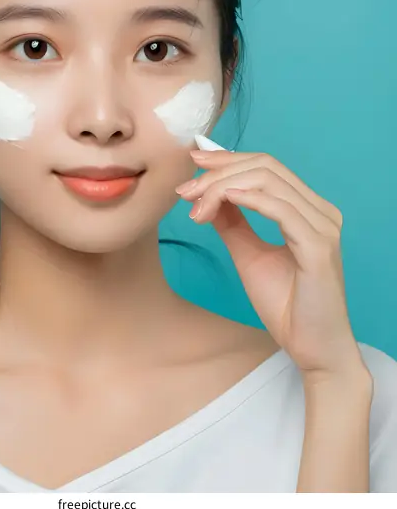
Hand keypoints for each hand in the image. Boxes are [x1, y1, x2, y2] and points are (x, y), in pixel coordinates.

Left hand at [175, 149, 367, 378]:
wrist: (312, 349)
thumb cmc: (287, 306)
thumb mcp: (248, 254)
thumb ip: (232, 222)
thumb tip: (209, 194)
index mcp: (309, 209)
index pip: (266, 166)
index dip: (228, 159)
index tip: (193, 161)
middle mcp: (320, 211)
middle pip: (265, 166)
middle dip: (219, 171)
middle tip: (186, 189)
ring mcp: (323, 226)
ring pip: (269, 181)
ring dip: (223, 186)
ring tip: (195, 204)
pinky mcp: (319, 246)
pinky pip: (281, 209)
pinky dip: (248, 199)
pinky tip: (221, 200)